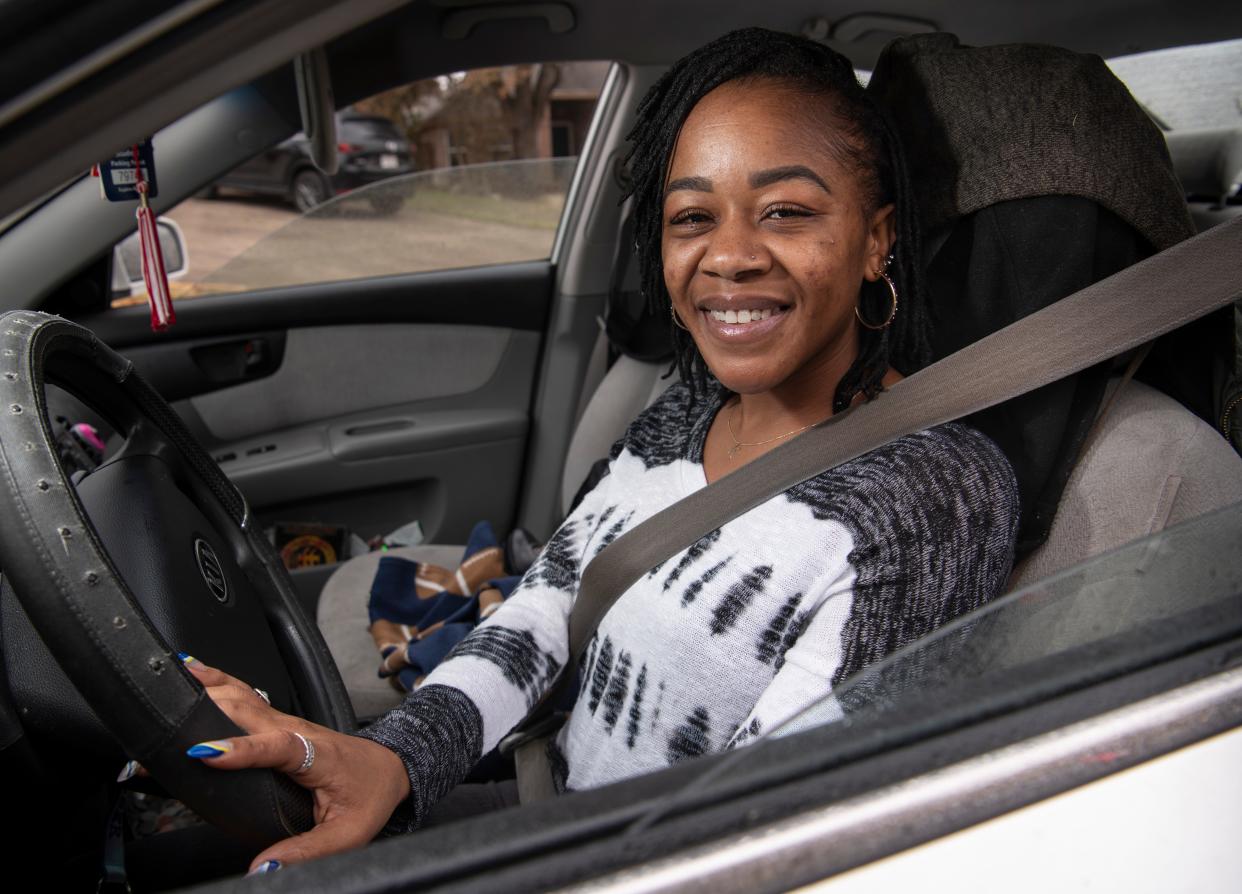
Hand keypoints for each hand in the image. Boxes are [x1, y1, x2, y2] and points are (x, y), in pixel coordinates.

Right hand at [181, 657, 410, 872]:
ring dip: (207, 691)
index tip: (205, 752)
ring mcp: (285, 721)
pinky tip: (193, 672)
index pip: (276, 745)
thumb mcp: (348, 834)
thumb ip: (307, 851)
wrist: (389, 767)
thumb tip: (262, 868)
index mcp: (316, 755)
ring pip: (242, 698)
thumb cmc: (370, 795)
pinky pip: (244, 696)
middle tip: (162, 723)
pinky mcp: (277, 721)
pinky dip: (217, 682)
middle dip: (205, 714)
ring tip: (168, 683)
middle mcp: (297, 729)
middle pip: (249, 711)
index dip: (240, 748)